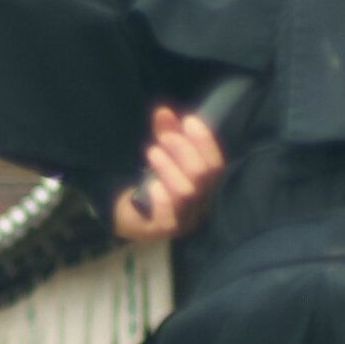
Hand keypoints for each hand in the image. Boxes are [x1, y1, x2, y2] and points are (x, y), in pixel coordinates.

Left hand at [111, 107, 224, 244]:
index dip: (204, 142)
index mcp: (205, 187)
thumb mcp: (161, 156)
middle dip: (184, 151)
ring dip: (169, 168)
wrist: (128, 218)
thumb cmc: (153, 185)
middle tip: (164, 137)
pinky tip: (151, 185)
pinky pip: (167, 218)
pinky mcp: (161, 231)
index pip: (215, 164)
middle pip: (202, 176)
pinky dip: (161, 198)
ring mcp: (182, 221)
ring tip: (152, 152)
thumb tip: (163, 111)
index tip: (188, 120)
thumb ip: (165, 134)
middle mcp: (199, 206)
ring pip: (186, 193)